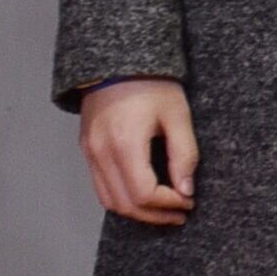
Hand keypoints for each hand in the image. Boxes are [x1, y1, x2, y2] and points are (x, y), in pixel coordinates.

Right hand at [80, 75, 197, 225]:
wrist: (117, 60)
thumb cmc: (152, 84)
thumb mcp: (178, 115)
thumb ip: (184, 155)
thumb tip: (186, 190)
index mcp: (124, 144)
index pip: (143, 194)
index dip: (168, 204)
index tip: (189, 201)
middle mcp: (101, 153)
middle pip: (124, 204)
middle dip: (155, 215)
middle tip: (181, 213)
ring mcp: (90, 152)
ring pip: (109, 200)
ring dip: (137, 211)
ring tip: (165, 208)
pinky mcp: (87, 149)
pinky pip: (100, 185)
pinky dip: (121, 197)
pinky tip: (144, 194)